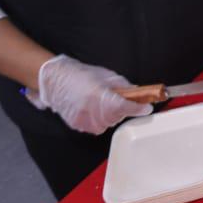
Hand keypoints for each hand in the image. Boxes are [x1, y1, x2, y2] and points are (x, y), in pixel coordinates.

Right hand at [26, 54, 152, 134]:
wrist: (56, 81)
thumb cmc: (80, 75)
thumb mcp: (106, 76)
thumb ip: (123, 87)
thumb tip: (138, 94)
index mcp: (98, 94)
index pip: (123, 106)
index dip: (137, 108)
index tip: (147, 108)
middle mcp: (90, 109)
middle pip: (117, 117)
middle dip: (122, 109)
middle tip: (116, 99)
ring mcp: (83, 119)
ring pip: (108, 123)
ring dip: (111, 115)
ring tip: (101, 102)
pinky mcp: (78, 125)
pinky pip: (97, 126)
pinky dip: (99, 119)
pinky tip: (93, 109)